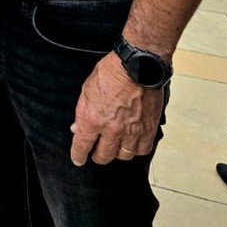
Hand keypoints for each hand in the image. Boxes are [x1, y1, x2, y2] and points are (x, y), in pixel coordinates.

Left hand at [69, 50, 163, 164]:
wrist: (138, 66)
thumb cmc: (111, 73)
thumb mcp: (87, 89)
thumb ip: (82, 112)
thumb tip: (77, 128)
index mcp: (94, 118)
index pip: (83, 145)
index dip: (78, 155)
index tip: (78, 159)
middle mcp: (113, 129)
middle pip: (104, 155)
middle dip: (97, 156)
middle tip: (96, 154)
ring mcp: (132, 131)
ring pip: (123, 155)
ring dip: (117, 153)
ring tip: (114, 147)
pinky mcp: (148, 129)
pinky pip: (142, 149)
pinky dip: (136, 149)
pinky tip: (131, 144)